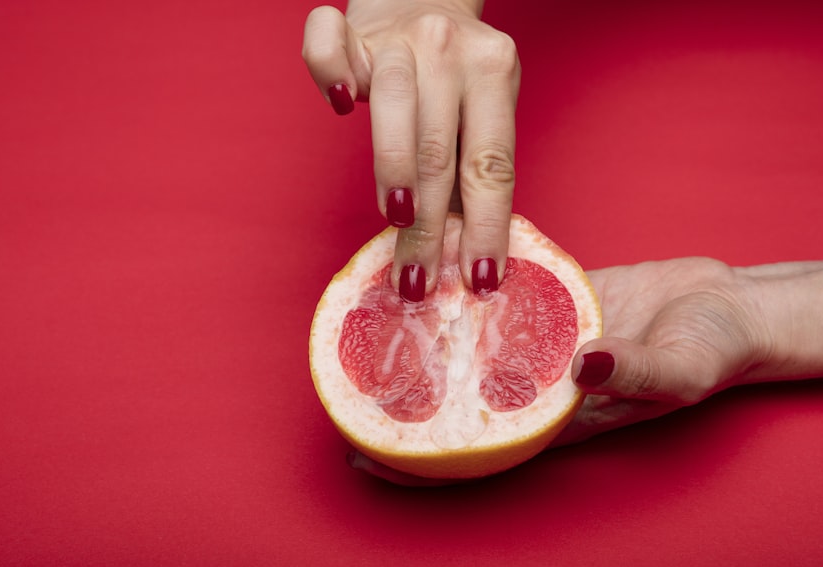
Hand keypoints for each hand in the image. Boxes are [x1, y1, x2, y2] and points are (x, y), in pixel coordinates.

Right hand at [302, 1, 520, 298]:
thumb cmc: (452, 76)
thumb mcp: (480, 113)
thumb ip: (471, 170)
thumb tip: (465, 256)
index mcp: (495, 73)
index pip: (492, 165)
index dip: (485, 226)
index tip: (477, 280)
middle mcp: (451, 50)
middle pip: (441, 151)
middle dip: (429, 227)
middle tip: (417, 279)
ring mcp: (401, 37)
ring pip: (395, 108)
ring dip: (395, 172)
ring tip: (394, 222)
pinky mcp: (352, 31)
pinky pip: (328, 45)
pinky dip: (330, 71)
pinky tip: (341, 105)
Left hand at [346, 257, 771, 483]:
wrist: (731, 308)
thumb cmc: (714, 350)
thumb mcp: (683, 367)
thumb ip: (637, 371)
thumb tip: (584, 364)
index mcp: (560, 415)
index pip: (476, 445)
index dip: (420, 457)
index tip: (363, 454)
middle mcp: (536, 382)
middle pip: (455, 396)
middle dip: (401, 397)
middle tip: (341, 385)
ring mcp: (540, 341)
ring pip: (468, 342)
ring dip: (424, 334)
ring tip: (369, 317)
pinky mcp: (551, 301)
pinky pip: (497, 295)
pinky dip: (464, 283)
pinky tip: (428, 264)